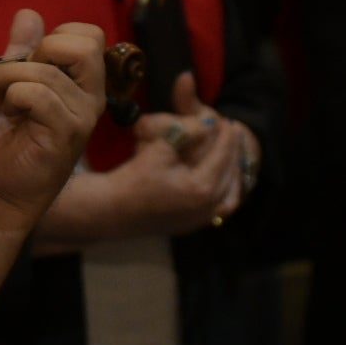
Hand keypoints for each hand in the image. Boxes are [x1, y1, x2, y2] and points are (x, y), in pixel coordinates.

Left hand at [0, 11, 105, 235]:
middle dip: (42, 47)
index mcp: (83, 81)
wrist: (1, 185)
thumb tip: (28, 14)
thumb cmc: (9, 135)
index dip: (55, 36)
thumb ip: (20, 51)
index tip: (28, 59)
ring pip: (49, 71)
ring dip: (10, 77)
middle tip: (16, 71)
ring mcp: (83, 116)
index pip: (89, 35)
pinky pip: (39, 96)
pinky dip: (13, 96)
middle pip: (86, 43)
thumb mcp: (9, 84)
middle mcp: (91, 97)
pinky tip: (7, 111)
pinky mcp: (67, 135)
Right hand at [109, 72, 241, 234]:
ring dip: (233, 172)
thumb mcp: (161, 148)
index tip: (228, 119)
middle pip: (231, 174)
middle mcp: (208, 208)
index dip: (227, 135)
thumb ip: (189, 132)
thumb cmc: (134, 178)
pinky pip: (221, 209)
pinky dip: (226, 192)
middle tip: (232, 132)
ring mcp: (201, 220)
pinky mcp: (192, 225)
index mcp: (203, 188)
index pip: (223, 155)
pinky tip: (221, 182)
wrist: (112, 211)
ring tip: (232, 155)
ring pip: (231, 194)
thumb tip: (211, 121)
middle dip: (233, 151)